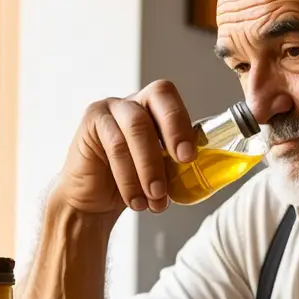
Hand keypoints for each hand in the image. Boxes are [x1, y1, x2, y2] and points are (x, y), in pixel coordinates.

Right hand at [55, 80, 197, 215]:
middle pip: (157, 95)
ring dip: (150, 166)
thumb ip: (177, 161)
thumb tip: (206, 167)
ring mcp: (110, 107)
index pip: (172, 99)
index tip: (190, 156)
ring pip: (137, 128)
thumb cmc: (130, 184)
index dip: (183, 123)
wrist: (92, 202)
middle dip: (175, 129)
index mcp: (155, 108)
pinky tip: (136, 199)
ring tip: (156, 197)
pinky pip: (115, 145)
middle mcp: (134, 101)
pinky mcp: (91, 122)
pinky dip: (129, 176)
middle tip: (183, 161)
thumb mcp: (161, 172)